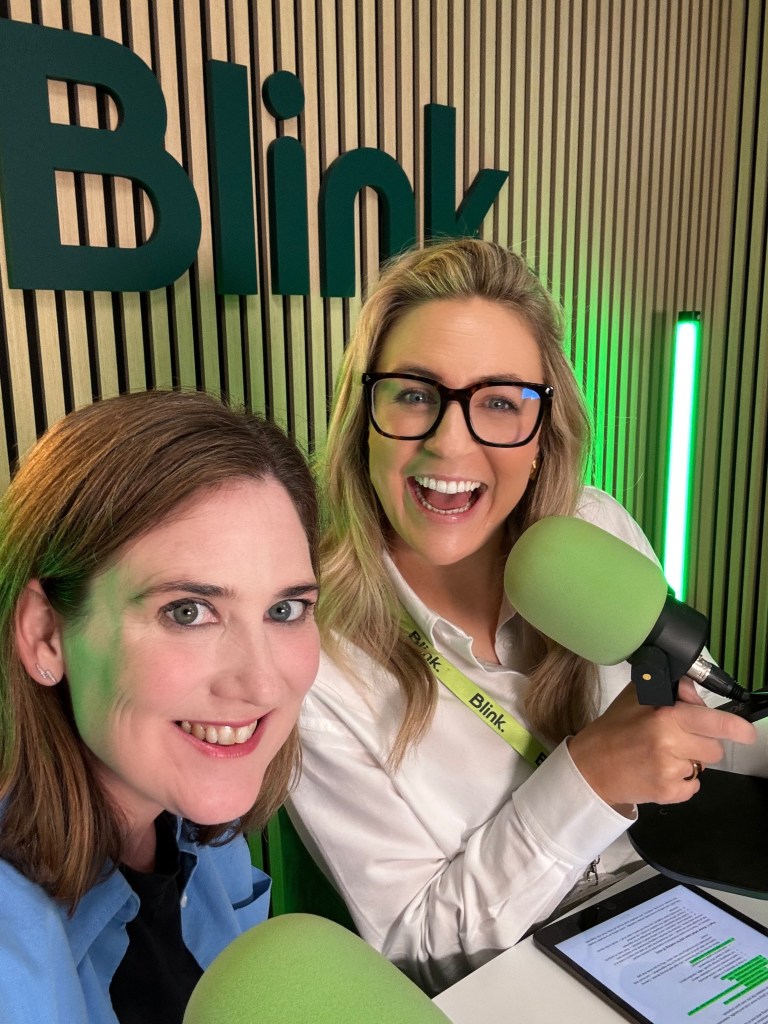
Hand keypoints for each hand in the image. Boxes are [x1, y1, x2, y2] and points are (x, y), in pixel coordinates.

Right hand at [567, 678, 756, 808]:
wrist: (591, 767)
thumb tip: (694, 692)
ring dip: (689, 761)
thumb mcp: (636, 699)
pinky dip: (682, 781)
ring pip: (702, 767)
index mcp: (665, 716)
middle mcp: (670, 743)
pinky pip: (693, 787)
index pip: (714, 721)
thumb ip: (669, 690)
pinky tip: (660, 771)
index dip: (736, 727)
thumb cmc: (613, 731)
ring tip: (662, 755)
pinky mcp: (667, 792)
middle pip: (714, 748)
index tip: (748, 733)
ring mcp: (669, 770)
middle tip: (677, 739)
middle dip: (701, 742)